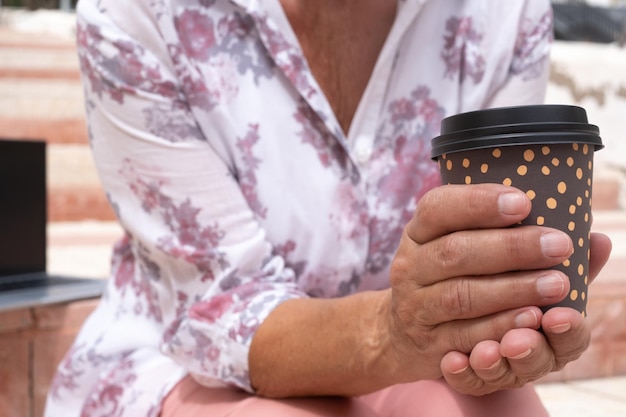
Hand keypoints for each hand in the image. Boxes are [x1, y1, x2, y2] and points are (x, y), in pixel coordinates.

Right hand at [385, 183, 610, 394]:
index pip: (437, 207)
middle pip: (454, 252)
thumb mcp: (463, 248)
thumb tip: (594, 239)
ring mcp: (415, 305)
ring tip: (557, 284)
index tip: (523, 202)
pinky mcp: (428, 342)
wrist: (403, 332)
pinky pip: (464, 334)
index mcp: (419, 232)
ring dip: (512, 289)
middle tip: (560, 245)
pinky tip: (532, 317)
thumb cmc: (448, 278)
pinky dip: (500, 325)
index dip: (477, 203)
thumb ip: (518, 236)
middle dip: (510, 248)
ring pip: (461, 295)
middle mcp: (411, 265)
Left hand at [440, 233, 611, 394]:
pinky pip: (464, 380)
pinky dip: (460, 373)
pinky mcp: (464, 374)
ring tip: (486, 350)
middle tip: (523, 327)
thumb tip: (598, 238)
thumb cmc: (514, 280)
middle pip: (533, 358)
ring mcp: (497, 367)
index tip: (558, 315)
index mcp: (555, 331)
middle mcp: (528, 354)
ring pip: (499, 372)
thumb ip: (570, 261)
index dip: (568, 331)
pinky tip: (451, 360)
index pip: (571, 339)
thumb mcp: (540, 268)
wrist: (461, 308)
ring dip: (493, 360)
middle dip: (530, 347)